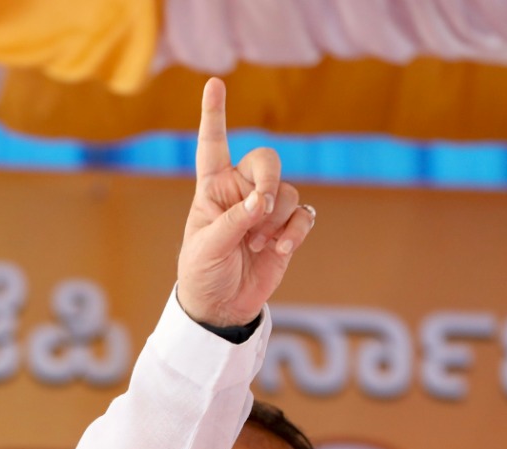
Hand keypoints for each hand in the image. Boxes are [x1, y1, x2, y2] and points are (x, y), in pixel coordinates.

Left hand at [176, 77, 314, 328]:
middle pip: (267, 160)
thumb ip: (232, 222)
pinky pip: (303, 214)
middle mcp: (241, 192)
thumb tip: (261, 202)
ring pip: (287, 192)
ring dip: (276, 218)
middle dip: (268, 180)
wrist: (221, 307)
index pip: (213, 145)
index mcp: (212, 189)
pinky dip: (295, 230)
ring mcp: (265, 210)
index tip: (214, 83)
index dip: (214, 114)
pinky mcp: (286, 228)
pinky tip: (279, 248)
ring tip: (258, 245)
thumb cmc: (203, 273)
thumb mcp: (207, 249)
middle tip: (259, 209)